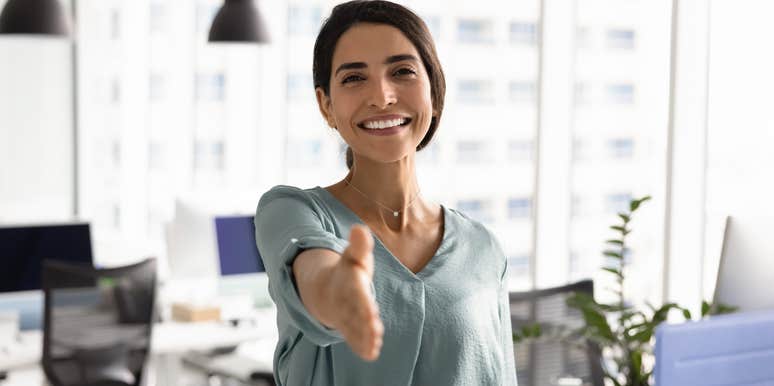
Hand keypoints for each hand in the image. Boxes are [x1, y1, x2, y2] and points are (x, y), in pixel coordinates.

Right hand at [324, 224, 383, 360]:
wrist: (327, 287)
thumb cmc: (348, 271)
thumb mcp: (354, 255)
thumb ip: (360, 245)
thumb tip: (359, 229)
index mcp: (349, 283)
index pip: (357, 294)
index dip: (364, 304)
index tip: (374, 313)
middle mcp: (346, 302)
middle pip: (355, 314)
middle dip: (365, 323)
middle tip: (376, 332)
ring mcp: (345, 316)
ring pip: (354, 328)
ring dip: (363, 337)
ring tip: (374, 346)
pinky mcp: (348, 327)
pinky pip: (353, 338)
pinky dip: (360, 346)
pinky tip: (371, 354)